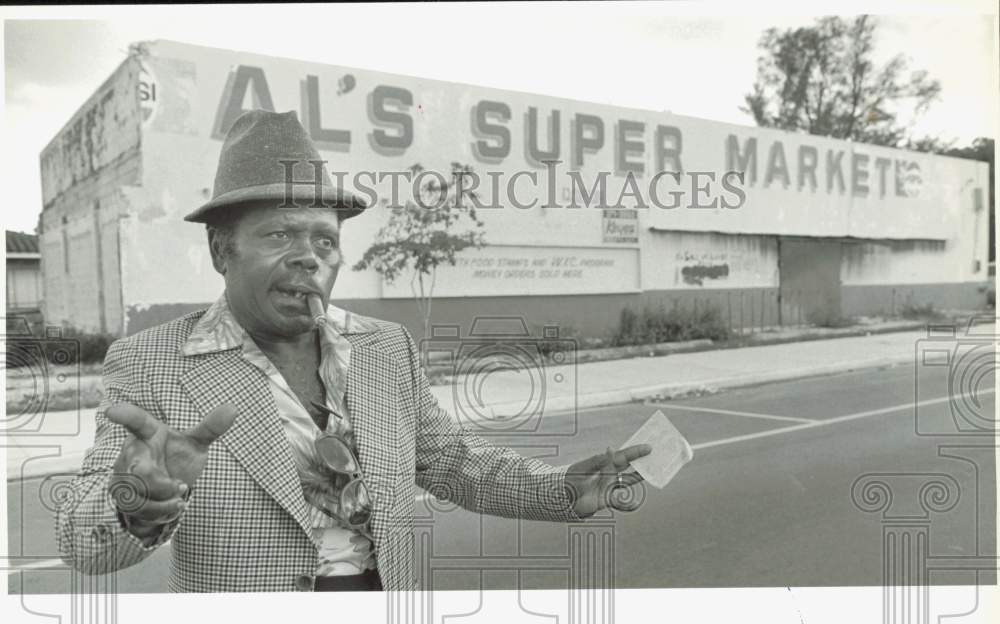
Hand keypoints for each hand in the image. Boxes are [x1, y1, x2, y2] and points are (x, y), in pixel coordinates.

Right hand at [108, 402, 237, 533]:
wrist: (166, 487)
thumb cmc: (177, 457)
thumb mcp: (195, 443)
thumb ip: (210, 427)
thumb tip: (233, 408)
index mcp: (148, 433)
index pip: (136, 422)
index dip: (125, 415)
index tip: (112, 410)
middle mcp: (130, 453)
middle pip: (140, 471)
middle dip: (162, 484)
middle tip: (181, 487)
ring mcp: (122, 475)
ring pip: (138, 495)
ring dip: (164, 502)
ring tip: (179, 498)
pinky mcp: (122, 497)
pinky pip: (138, 510)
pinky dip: (160, 513)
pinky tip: (172, 507)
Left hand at [564, 444, 650, 517]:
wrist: (561, 497)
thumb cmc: (570, 478)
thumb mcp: (583, 467)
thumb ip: (598, 461)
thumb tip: (611, 449)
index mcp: (604, 463)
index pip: (622, 456)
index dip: (636, 452)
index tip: (649, 447)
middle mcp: (610, 473)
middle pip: (629, 466)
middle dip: (642, 460)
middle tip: (658, 454)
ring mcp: (610, 486)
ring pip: (629, 480)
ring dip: (640, 476)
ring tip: (655, 472)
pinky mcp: (607, 500)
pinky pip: (621, 502)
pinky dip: (628, 504)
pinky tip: (634, 504)